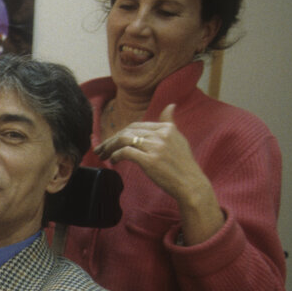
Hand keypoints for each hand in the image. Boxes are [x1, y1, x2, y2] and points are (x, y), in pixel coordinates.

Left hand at [93, 104, 222, 244]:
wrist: (191, 184)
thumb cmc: (182, 165)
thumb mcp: (179, 139)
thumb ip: (170, 123)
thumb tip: (170, 106)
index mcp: (167, 128)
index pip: (136, 125)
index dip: (120, 133)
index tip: (111, 142)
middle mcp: (162, 134)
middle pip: (127, 131)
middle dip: (111, 140)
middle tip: (101, 149)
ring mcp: (156, 147)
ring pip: (124, 139)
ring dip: (109, 147)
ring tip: (103, 155)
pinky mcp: (150, 160)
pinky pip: (125, 152)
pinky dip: (116, 155)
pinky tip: (113, 161)